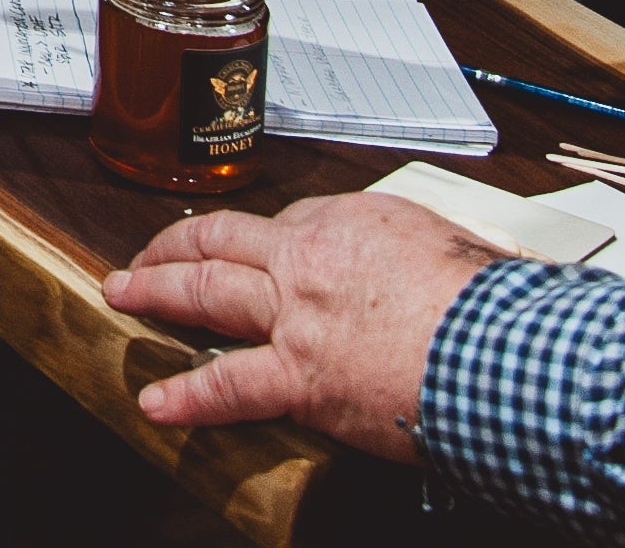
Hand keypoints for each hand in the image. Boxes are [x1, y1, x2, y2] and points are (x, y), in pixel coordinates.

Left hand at [103, 194, 497, 460]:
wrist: (501, 350)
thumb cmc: (491, 303)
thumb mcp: (452, 243)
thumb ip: (416, 248)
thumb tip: (425, 260)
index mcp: (347, 221)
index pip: (283, 224)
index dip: (262, 241)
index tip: (251, 253)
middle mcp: (307, 259)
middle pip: (221, 241)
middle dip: (174, 246)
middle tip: (145, 255)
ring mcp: (296, 317)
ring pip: (205, 291)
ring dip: (156, 291)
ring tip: (123, 294)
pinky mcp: (301, 378)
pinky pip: (230, 386)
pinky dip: (189, 396)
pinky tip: (156, 403)